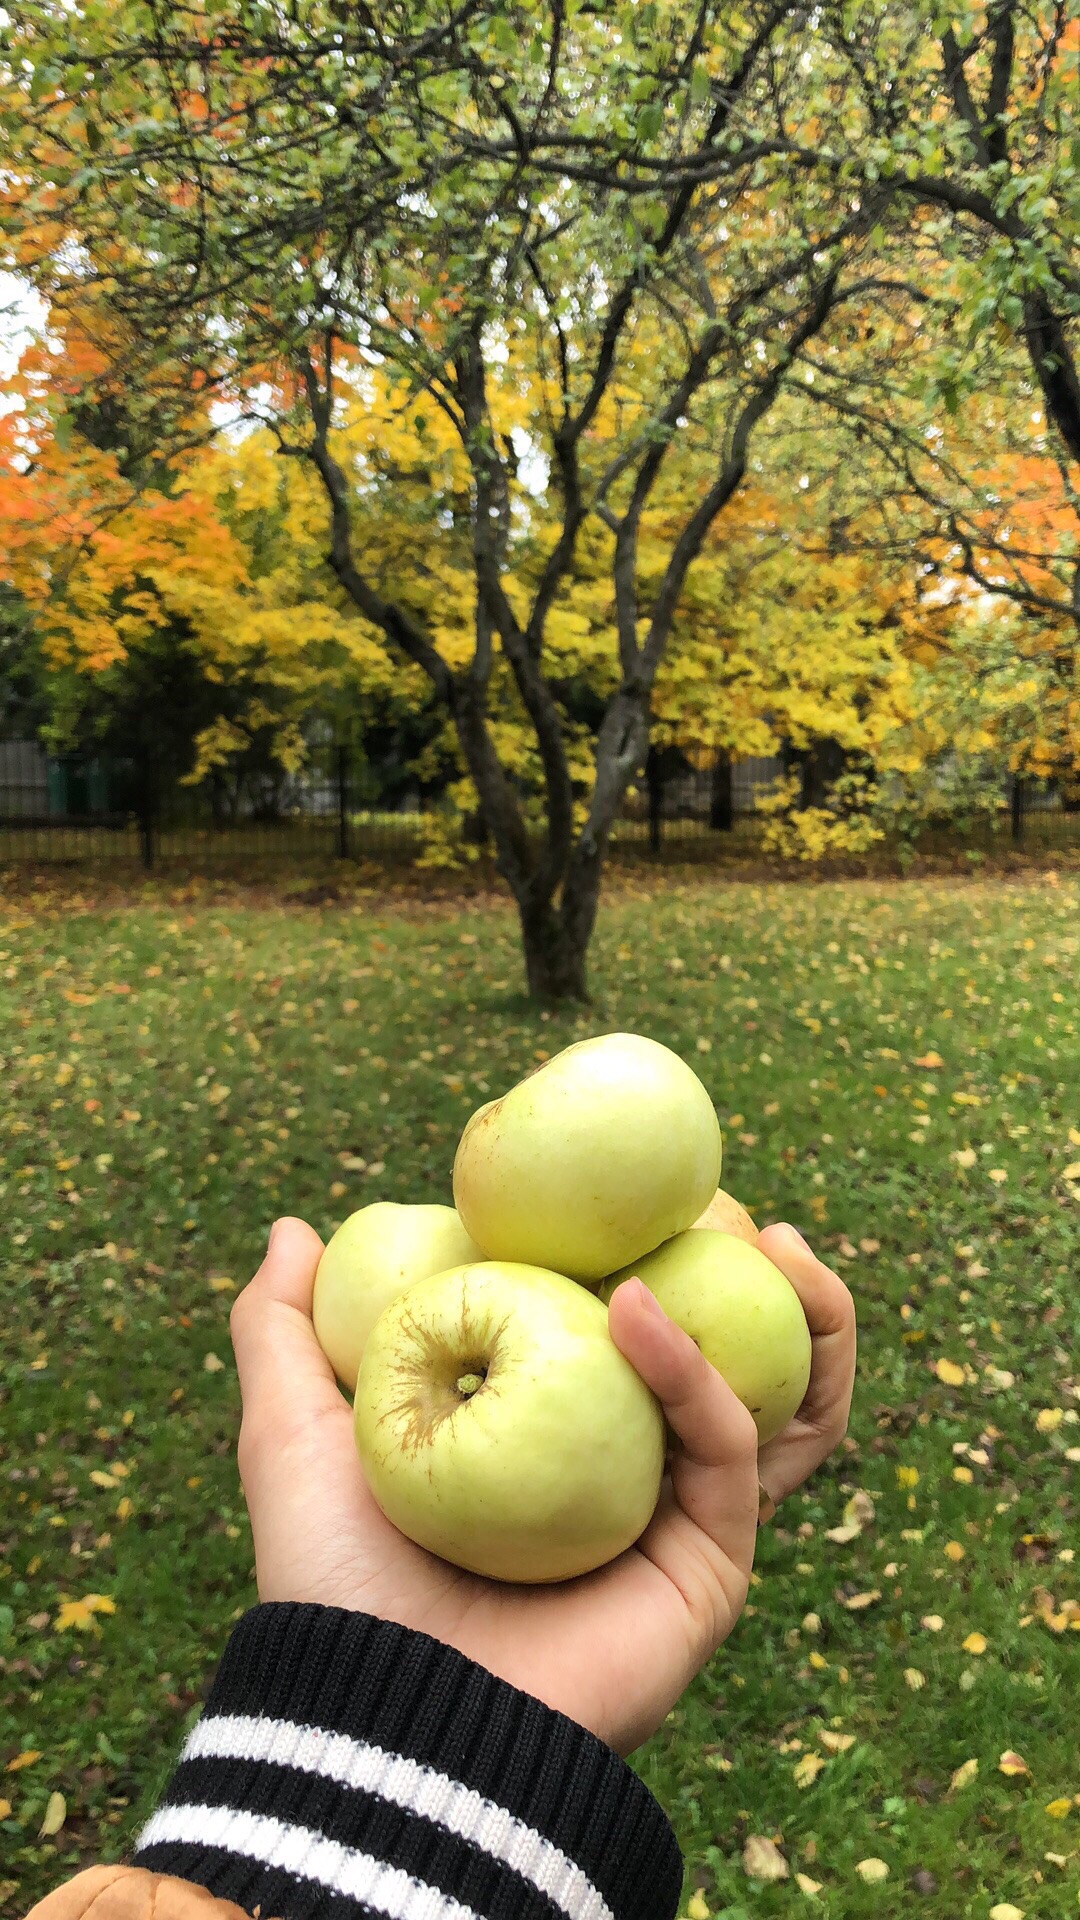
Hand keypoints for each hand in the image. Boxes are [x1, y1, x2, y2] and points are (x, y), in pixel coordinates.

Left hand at [230, 1217, 854, 1755]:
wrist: (379, 1708)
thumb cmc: (336, 1575)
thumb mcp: (292, 1432)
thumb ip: (284, 1332)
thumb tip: (294, 1228)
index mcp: (552, 1437)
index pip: (626, 1331)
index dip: (653, 1251)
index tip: (641, 1180)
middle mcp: (627, 1473)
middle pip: (730, 1361)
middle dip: (765, 1282)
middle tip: (744, 1209)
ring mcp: (674, 1518)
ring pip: (776, 1406)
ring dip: (803, 1321)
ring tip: (770, 1239)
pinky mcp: (708, 1564)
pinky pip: (728, 1451)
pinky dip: (697, 1374)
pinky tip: (637, 1312)